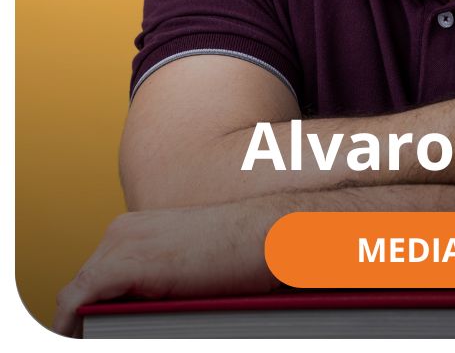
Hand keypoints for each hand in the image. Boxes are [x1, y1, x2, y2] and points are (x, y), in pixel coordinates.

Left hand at [54, 203, 278, 336]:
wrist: (269, 234)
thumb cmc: (241, 253)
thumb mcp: (189, 266)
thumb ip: (157, 282)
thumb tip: (133, 315)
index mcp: (137, 227)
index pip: (95, 277)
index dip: (89, 312)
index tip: (93, 335)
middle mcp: (123, 230)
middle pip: (82, 287)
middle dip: (81, 321)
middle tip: (89, 343)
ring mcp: (123, 243)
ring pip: (76, 295)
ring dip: (78, 326)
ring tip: (88, 344)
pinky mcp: (126, 263)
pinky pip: (76, 301)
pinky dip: (70, 326)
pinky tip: (78, 342)